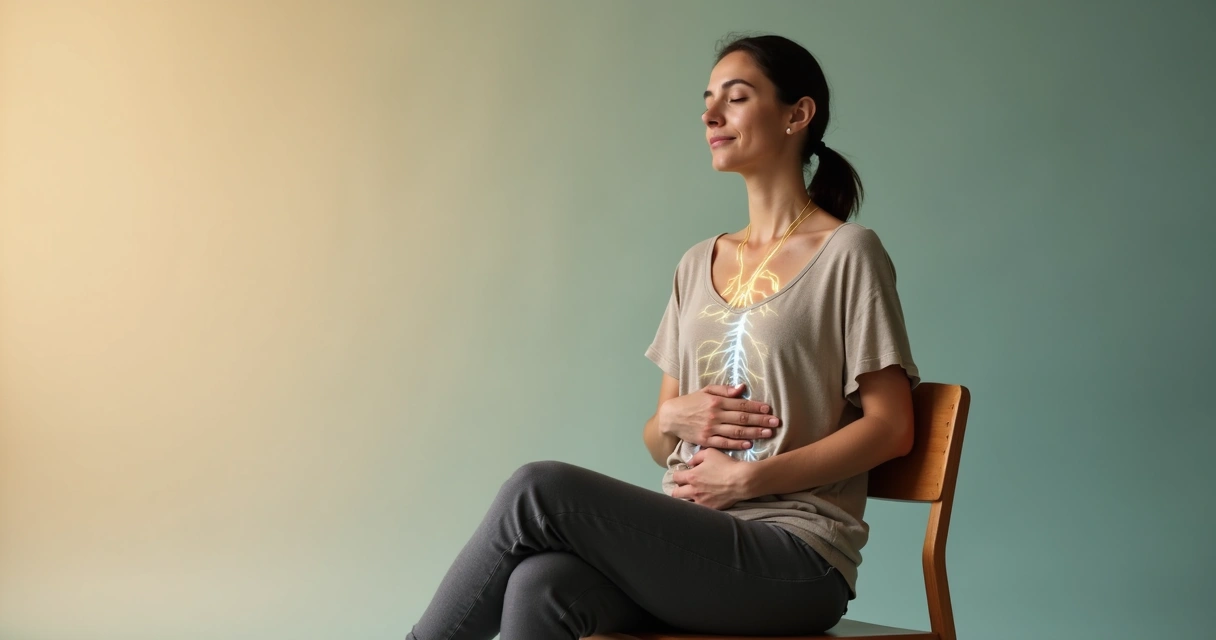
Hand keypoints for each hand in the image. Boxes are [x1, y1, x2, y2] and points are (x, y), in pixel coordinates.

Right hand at [658, 383, 780, 450]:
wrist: (671, 417)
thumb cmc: (690, 402)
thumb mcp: (705, 391)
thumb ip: (724, 390)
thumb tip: (742, 388)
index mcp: (716, 401)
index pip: (741, 404)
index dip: (756, 407)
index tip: (769, 409)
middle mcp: (715, 415)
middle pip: (742, 418)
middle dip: (761, 420)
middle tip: (775, 422)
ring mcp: (710, 429)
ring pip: (736, 431)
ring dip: (754, 432)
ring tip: (768, 433)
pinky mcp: (706, 440)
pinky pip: (724, 443)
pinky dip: (737, 444)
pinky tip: (749, 444)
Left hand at [671, 448, 751, 509]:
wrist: (741, 481)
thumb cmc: (725, 464)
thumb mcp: (710, 453)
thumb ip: (697, 457)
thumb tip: (690, 463)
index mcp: (691, 476)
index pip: (675, 477)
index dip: (678, 474)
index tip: (682, 474)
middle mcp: (693, 491)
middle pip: (676, 493)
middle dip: (678, 489)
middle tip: (684, 486)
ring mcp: (701, 501)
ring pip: (685, 503)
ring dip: (687, 498)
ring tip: (693, 495)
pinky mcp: (710, 509)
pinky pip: (699, 509)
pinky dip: (698, 505)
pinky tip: (704, 500)